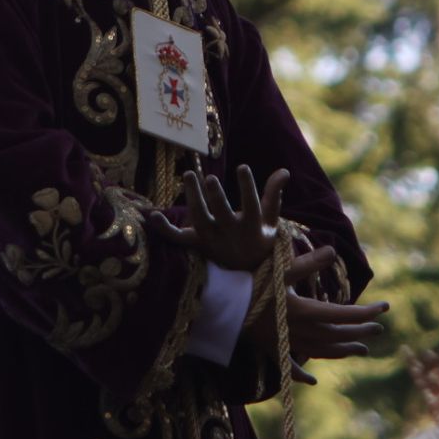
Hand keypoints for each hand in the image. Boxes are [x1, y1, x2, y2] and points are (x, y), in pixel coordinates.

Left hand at [150, 165, 287, 271]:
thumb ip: (274, 194)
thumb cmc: (260, 239)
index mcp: (252, 228)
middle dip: (216, 197)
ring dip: (193, 199)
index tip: (242, 167)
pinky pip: (178, 238)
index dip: (247, 187)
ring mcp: (211, 240)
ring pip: (200, 220)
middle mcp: (230, 235)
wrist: (247, 272)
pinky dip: (165, 230)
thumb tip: (284, 171)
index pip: (251, 206)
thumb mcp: (271, 220)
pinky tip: (153, 216)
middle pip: (221, 215)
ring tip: (190, 175)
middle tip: (210, 178)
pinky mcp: (197, 244)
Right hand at [247, 245, 387, 384]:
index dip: (367, 312)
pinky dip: (302, 375)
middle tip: (379, 329)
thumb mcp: (281, 270)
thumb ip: (308, 263)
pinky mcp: (272, 349)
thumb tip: (332, 251)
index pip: (345, 314)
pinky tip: (313, 381)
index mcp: (306, 312)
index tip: (385, 307)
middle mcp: (300, 331)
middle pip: (338, 335)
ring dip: (343, 351)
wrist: (221, 305)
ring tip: (362, 350)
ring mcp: (286, 343)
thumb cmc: (252, 283)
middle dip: (360, 331)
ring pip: (323, 351)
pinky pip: (290, 368)